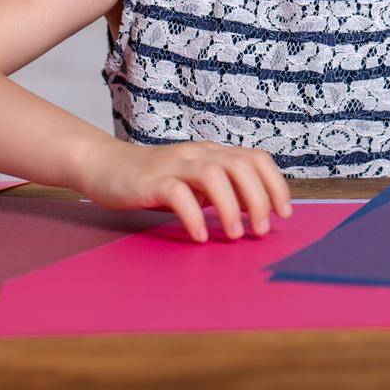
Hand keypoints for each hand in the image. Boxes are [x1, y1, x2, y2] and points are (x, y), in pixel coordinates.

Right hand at [74, 139, 291, 242]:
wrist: (105, 166)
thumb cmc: (154, 180)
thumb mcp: (193, 182)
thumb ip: (220, 191)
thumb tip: (253, 212)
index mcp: (213, 153)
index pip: (256, 158)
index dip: (275, 184)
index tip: (283, 213)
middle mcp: (198, 153)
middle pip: (241, 165)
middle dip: (258, 198)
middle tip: (261, 230)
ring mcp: (174, 165)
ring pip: (214, 174)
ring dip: (231, 207)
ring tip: (235, 235)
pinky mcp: (151, 180)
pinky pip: (178, 194)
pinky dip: (194, 216)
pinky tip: (200, 236)